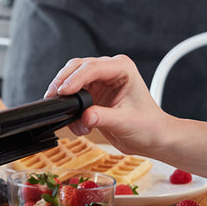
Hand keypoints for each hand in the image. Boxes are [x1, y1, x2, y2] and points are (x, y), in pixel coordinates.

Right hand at [45, 55, 168, 155]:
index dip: (75, 79)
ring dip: (65, 97)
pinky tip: (76, 123)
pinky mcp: (92, 94)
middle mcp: (109, 71)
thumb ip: (103, 118)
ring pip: (70, 80)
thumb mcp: (126, 122)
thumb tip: (84, 117)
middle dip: (63, 83)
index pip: (92, 68)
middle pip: (77, 68)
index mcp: (122, 68)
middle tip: (53, 98)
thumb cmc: (148, 126)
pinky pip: (72, 96)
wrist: (153, 138)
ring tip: (70, 118)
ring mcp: (99, 82)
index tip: (63, 92)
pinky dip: (69, 109)